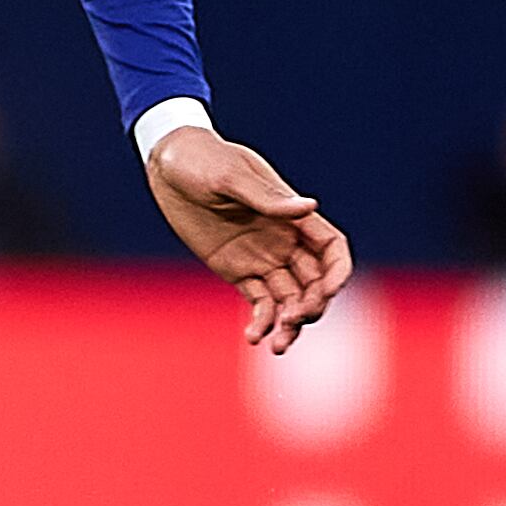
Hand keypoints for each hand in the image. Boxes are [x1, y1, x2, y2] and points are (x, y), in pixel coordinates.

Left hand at [145, 125, 353, 355]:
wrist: (168, 162)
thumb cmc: (203, 159)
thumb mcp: (231, 175)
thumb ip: (266, 197)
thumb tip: (309, 206)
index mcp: (291, 216)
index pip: (331, 249)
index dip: (337, 272)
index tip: (328, 291)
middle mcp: (283, 240)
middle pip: (314, 282)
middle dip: (311, 305)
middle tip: (293, 320)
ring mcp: (260, 258)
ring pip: (289, 298)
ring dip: (290, 324)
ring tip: (277, 345)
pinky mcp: (235, 270)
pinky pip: (258, 301)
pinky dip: (261, 322)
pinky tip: (253, 338)